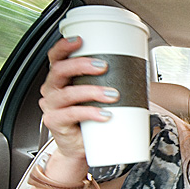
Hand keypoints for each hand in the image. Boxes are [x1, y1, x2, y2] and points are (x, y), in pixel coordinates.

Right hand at [39, 37, 118, 160]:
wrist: (82, 147)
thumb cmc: (90, 119)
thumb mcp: (96, 97)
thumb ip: (107, 82)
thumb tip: (137, 69)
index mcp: (60, 79)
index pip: (56, 58)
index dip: (64, 47)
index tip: (80, 40)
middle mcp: (52, 90)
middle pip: (59, 71)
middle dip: (81, 65)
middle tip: (103, 66)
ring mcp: (52, 107)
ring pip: (67, 94)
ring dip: (92, 91)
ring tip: (112, 94)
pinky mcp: (55, 123)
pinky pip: (71, 114)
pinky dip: (90, 113)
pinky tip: (105, 114)